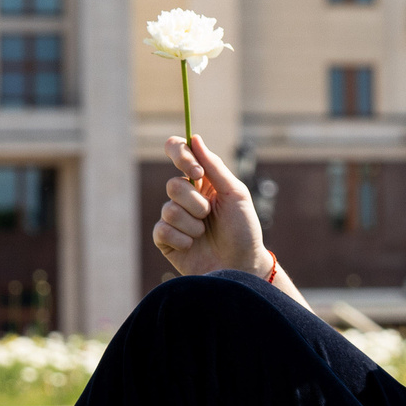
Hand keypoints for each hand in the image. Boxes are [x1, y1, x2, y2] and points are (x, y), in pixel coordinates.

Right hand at [152, 134, 266, 278]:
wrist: (241, 268)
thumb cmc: (243, 230)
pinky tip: (193, 246)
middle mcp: (185, 196)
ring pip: (168, 208)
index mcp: (202, 180)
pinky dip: (181, 238)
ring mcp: (174, 218)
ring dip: (192, 224)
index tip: (196, 172)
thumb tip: (194, 138)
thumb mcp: (235, 194)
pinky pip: (162, 230)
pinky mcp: (166, 240)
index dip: (181, 155)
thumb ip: (214, 167)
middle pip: (173, 184)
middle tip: (210, 216)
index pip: (178, 153)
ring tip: (205, 234)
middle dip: (196, 203)